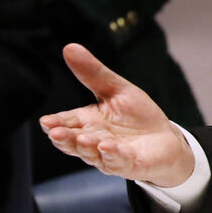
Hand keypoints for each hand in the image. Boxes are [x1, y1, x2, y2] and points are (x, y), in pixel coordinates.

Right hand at [39, 43, 193, 186]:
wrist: (165, 139)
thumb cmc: (137, 116)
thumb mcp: (117, 90)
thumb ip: (93, 73)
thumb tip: (69, 47)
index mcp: (87, 122)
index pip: (66, 122)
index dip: (56, 123)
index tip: (46, 122)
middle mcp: (94, 141)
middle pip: (73, 141)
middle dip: (65, 138)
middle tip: (55, 132)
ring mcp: (110, 156)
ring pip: (92, 154)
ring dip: (85, 147)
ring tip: (82, 138)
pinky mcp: (130, 165)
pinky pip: (118, 162)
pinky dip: (112, 156)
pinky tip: (107, 147)